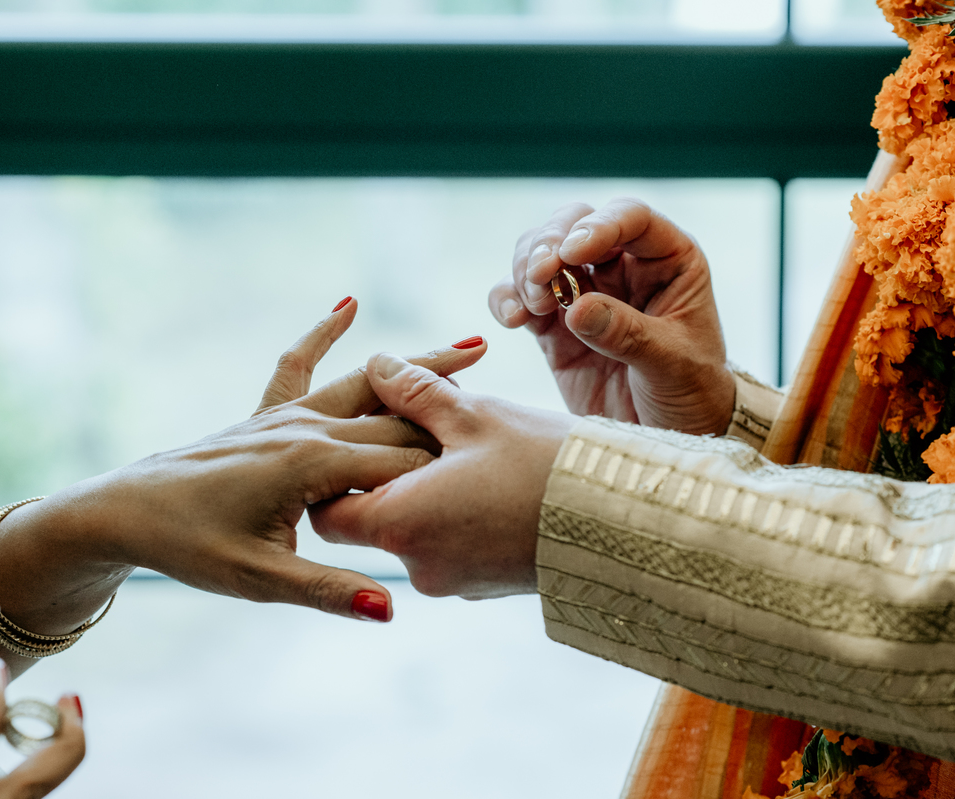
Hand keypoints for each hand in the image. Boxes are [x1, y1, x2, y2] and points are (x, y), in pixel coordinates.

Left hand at [0, 300, 488, 630]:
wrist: (125, 512)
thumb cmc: (190, 548)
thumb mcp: (261, 580)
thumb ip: (330, 591)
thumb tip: (391, 609)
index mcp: (313, 465)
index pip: (401, 464)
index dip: (451, 470)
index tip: (504, 474)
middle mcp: (305, 428)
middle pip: (395, 421)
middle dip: (453, 418)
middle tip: (512, 415)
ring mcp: (285, 414)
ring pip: (364, 385)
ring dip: (417, 366)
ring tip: (474, 346)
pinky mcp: (266, 413)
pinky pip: (298, 365)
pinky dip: (323, 333)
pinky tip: (347, 303)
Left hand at [310, 352, 576, 598]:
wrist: (627, 524)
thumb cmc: (545, 464)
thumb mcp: (474, 415)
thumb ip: (413, 391)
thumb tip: (375, 365)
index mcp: (400, 524)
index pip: (327, 514)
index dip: (334, 476)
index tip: (358, 439)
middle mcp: (418, 566)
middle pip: (369, 522)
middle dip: (383, 474)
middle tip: (416, 427)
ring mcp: (455, 582)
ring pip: (412, 532)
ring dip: (421, 491)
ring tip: (461, 445)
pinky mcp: (485, 586)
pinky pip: (448, 546)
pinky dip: (451, 513)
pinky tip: (486, 476)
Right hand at [488, 198, 734, 435]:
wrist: (667, 440)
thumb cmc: (690, 393)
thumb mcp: (672, 365)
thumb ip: (628, 335)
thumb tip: (576, 309)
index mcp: (667, 260)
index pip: (630, 219)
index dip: (599, 226)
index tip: (573, 253)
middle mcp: (623, 266)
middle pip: (574, 223)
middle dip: (549, 243)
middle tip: (540, 276)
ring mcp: (584, 293)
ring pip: (540, 252)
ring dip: (525, 270)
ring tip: (532, 307)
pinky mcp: (553, 326)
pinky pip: (520, 297)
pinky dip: (507, 299)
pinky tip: (513, 320)